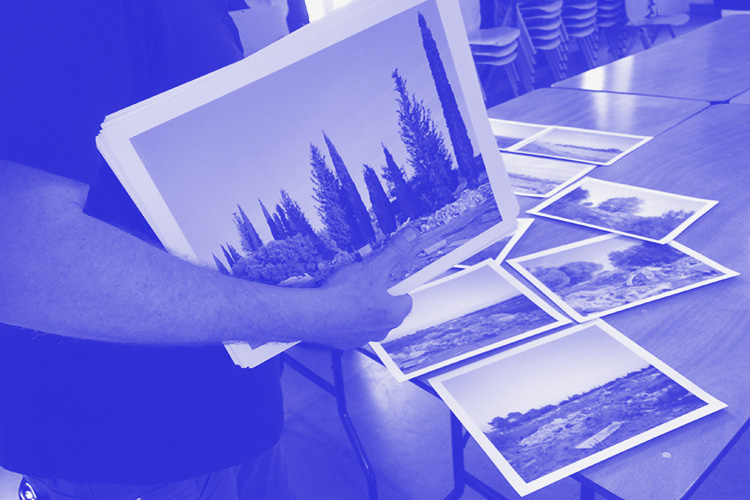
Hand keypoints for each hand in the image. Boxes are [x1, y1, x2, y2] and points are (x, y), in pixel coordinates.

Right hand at [312, 227, 419, 348]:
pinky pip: (351, 328)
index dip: (398, 287)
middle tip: (367, 283)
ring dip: (364, 310)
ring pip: (370, 321)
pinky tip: (338, 306)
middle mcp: (382, 330)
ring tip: (350, 294)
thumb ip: (395, 251)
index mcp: (393, 313)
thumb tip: (411, 236)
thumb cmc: (344, 295)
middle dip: (380, 298)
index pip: (406, 300)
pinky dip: (347, 319)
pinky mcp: (345, 341)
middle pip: (389, 311)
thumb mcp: (373, 266)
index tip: (389, 279)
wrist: (315, 315)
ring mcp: (363, 337)